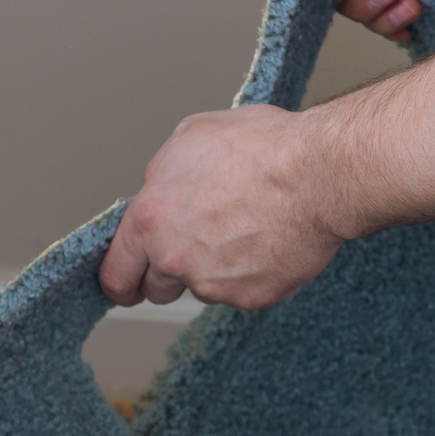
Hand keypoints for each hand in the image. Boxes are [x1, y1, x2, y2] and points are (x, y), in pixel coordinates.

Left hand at [99, 104, 347, 310]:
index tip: (125, 284)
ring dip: (213, 268)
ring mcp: (214, 285)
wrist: (319, 175)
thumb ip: (161, 174)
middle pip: (157, 287)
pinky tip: (267, 239)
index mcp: (150, 220)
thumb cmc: (262, 150)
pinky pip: (241, 291)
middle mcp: (175, 259)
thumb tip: (160, 190)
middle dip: (168, 271)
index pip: (115, 272)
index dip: (119, 280)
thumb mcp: (191, 138)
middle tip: (196, 244)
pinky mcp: (251, 297)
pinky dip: (250, 272)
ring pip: (203, 287)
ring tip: (245, 226)